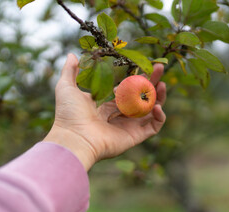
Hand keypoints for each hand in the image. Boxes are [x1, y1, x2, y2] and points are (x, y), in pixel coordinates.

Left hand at [44, 54, 165, 170]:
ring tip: (162, 84)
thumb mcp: (66, 87)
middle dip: (152, 82)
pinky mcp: (135, 136)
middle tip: (159, 68)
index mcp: (106, 105)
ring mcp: (128, 126)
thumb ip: (70, 71)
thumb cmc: (69, 115)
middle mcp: (119, 116)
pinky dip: (159, 117)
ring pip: (150, 111)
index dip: (136, 78)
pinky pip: (153, 127)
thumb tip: (73, 55)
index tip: (143, 65)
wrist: (74, 138)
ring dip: (159, 97)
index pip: (127, 90)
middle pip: (142, 97)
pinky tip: (156, 106)